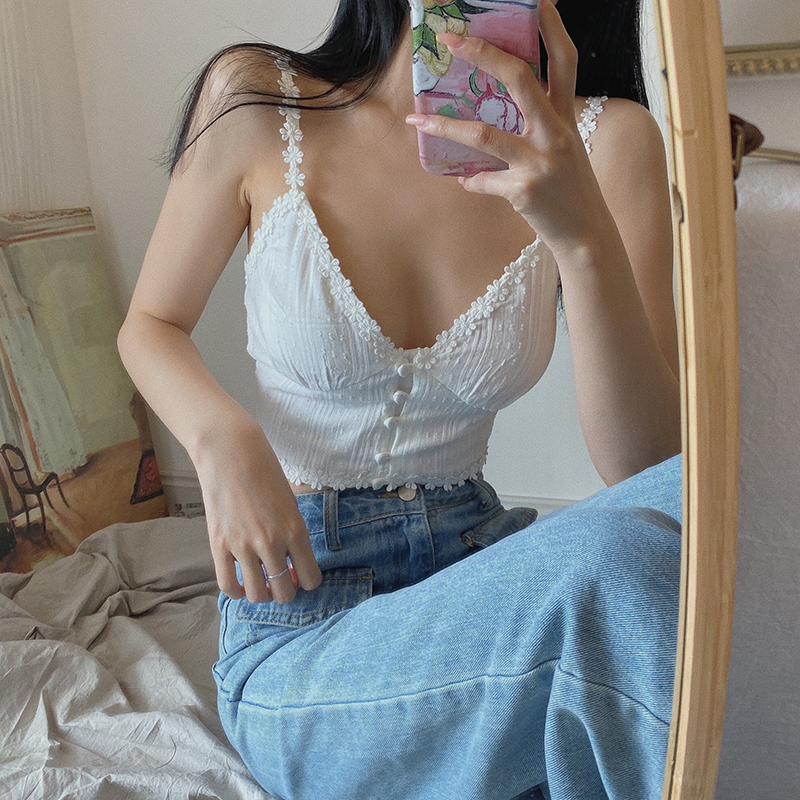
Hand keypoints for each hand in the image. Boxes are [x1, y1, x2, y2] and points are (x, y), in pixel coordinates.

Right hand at [195, 421, 321, 603]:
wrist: (231, 452)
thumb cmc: (265, 471)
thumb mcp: (291, 501)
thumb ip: (293, 532)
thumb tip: (292, 561)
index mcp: (296, 530)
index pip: (310, 578)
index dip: (307, 581)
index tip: (300, 575)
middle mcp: (272, 543)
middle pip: (284, 593)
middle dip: (286, 591)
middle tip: (280, 580)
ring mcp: (243, 546)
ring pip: (258, 595)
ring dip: (262, 594)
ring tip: (261, 583)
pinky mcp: (219, 545)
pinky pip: (228, 585)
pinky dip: (237, 592)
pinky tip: (241, 584)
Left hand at [405, 0, 612, 256]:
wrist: (587, 236)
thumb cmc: (570, 190)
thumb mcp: (564, 149)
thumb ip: (538, 126)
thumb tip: (491, 114)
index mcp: (567, 118)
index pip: (564, 62)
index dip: (551, 29)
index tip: (536, 1)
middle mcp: (557, 133)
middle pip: (520, 80)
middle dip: (483, 54)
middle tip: (451, 40)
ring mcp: (541, 163)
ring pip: (483, 135)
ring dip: (444, 128)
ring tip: (417, 121)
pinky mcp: (524, 192)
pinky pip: (482, 181)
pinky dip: (470, 182)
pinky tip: (467, 182)